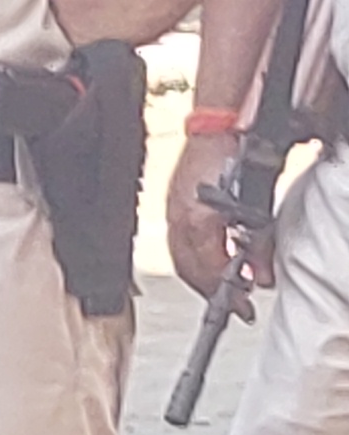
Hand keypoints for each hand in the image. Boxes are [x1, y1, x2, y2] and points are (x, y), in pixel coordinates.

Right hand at [166, 131, 273, 298]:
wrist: (215, 127)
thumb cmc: (232, 158)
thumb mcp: (255, 209)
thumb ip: (259, 246)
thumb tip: (262, 275)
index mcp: (196, 223)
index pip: (210, 271)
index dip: (228, 293)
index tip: (243, 307)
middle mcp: (178, 220)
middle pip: (189, 271)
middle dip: (211, 291)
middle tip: (234, 303)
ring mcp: (171, 211)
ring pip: (180, 259)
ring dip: (201, 277)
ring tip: (222, 285)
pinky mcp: (171, 203)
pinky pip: (177, 243)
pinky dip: (192, 258)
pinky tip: (208, 258)